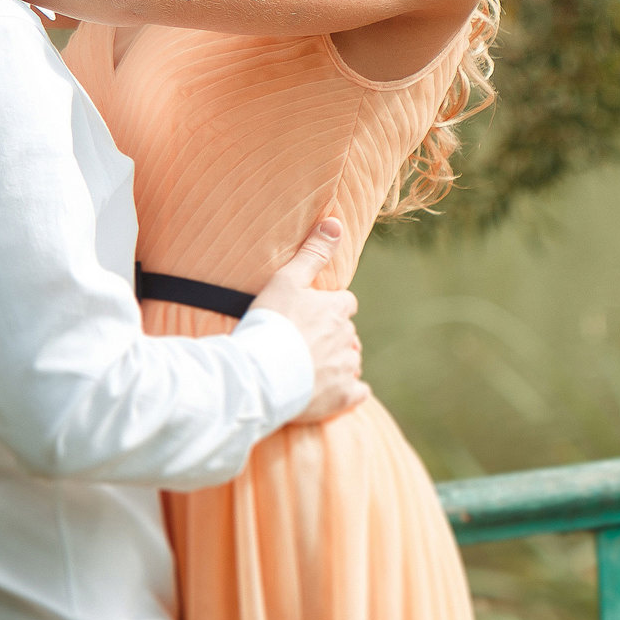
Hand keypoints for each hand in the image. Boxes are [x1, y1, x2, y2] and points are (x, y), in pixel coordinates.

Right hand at [252, 217, 367, 423]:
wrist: (260, 374)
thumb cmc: (271, 324)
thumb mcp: (287, 279)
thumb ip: (313, 252)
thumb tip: (335, 222)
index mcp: (336, 309)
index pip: (345, 304)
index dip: (331, 307)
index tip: (314, 315)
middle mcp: (347, 338)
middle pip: (348, 334)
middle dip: (334, 337)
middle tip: (306, 343)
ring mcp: (346, 369)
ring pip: (352, 362)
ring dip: (339, 363)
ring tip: (313, 367)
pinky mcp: (342, 397)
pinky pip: (358, 393)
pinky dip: (351, 392)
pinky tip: (336, 392)